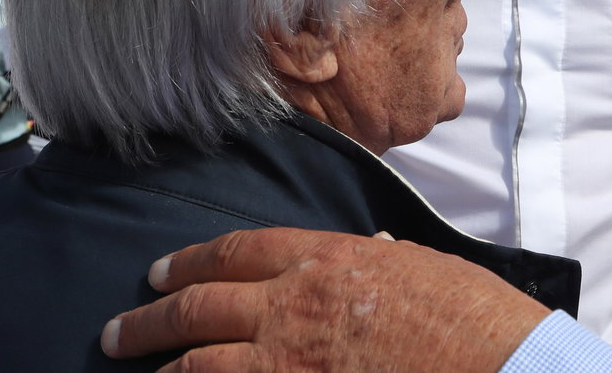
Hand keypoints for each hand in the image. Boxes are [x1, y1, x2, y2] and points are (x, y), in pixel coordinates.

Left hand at [100, 228, 548, 372]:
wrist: (492, 362)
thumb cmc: (469, 315)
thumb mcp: (419, 267)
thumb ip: (376, 261)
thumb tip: (365, 256)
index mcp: (325, 259)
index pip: (239, 250)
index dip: (192, 261)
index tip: (162, 271)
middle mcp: (293, 305)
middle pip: (200, 305)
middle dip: (150, 318)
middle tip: (119, 329)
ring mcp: (287, 361)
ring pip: (199, 363)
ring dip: (162, 367)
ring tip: (136, 370)